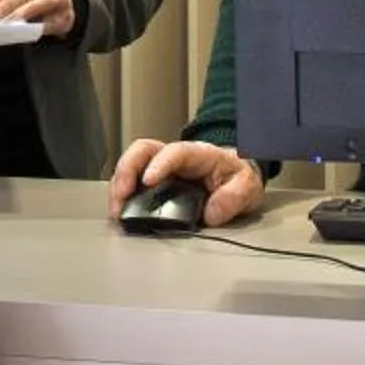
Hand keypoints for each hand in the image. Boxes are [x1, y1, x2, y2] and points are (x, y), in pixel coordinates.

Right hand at [105, 137, 263, 228]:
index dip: (159, 164)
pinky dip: (121, 196)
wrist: (234, 178)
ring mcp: (159, 168)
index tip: (148, 181)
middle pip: (142, 150)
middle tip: (121, 194)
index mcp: (198, 154)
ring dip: (119, 186)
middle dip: (127, 170)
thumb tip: (211, 213)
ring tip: (116, 211)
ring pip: (131, 165)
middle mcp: (173, 157)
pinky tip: (119, 212)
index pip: (175, 152)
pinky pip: (130, 182)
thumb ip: (234, 197)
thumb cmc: (237, 179)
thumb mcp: (248, 187)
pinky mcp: (151, 183)